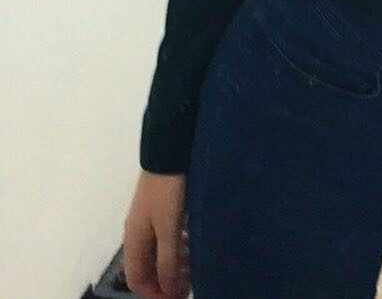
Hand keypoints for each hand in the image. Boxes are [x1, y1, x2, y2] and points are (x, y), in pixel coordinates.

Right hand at [123, 170, 190, 298]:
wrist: (168, 151)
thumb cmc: (166, 191)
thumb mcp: (168, 228)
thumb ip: (167, 260)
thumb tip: (168, 291)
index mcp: (133, 241)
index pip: (137, 280)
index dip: (155, 294)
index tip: (176, 297)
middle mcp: (137, 234)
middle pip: (148, 268)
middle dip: (167, 280)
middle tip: (189, 284)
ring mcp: (148, 221)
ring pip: (159, 253)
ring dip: (174, 264)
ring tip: (194, 266)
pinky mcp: (160, 209)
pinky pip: (166, 238)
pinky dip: (178, 247)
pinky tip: (192, 243)